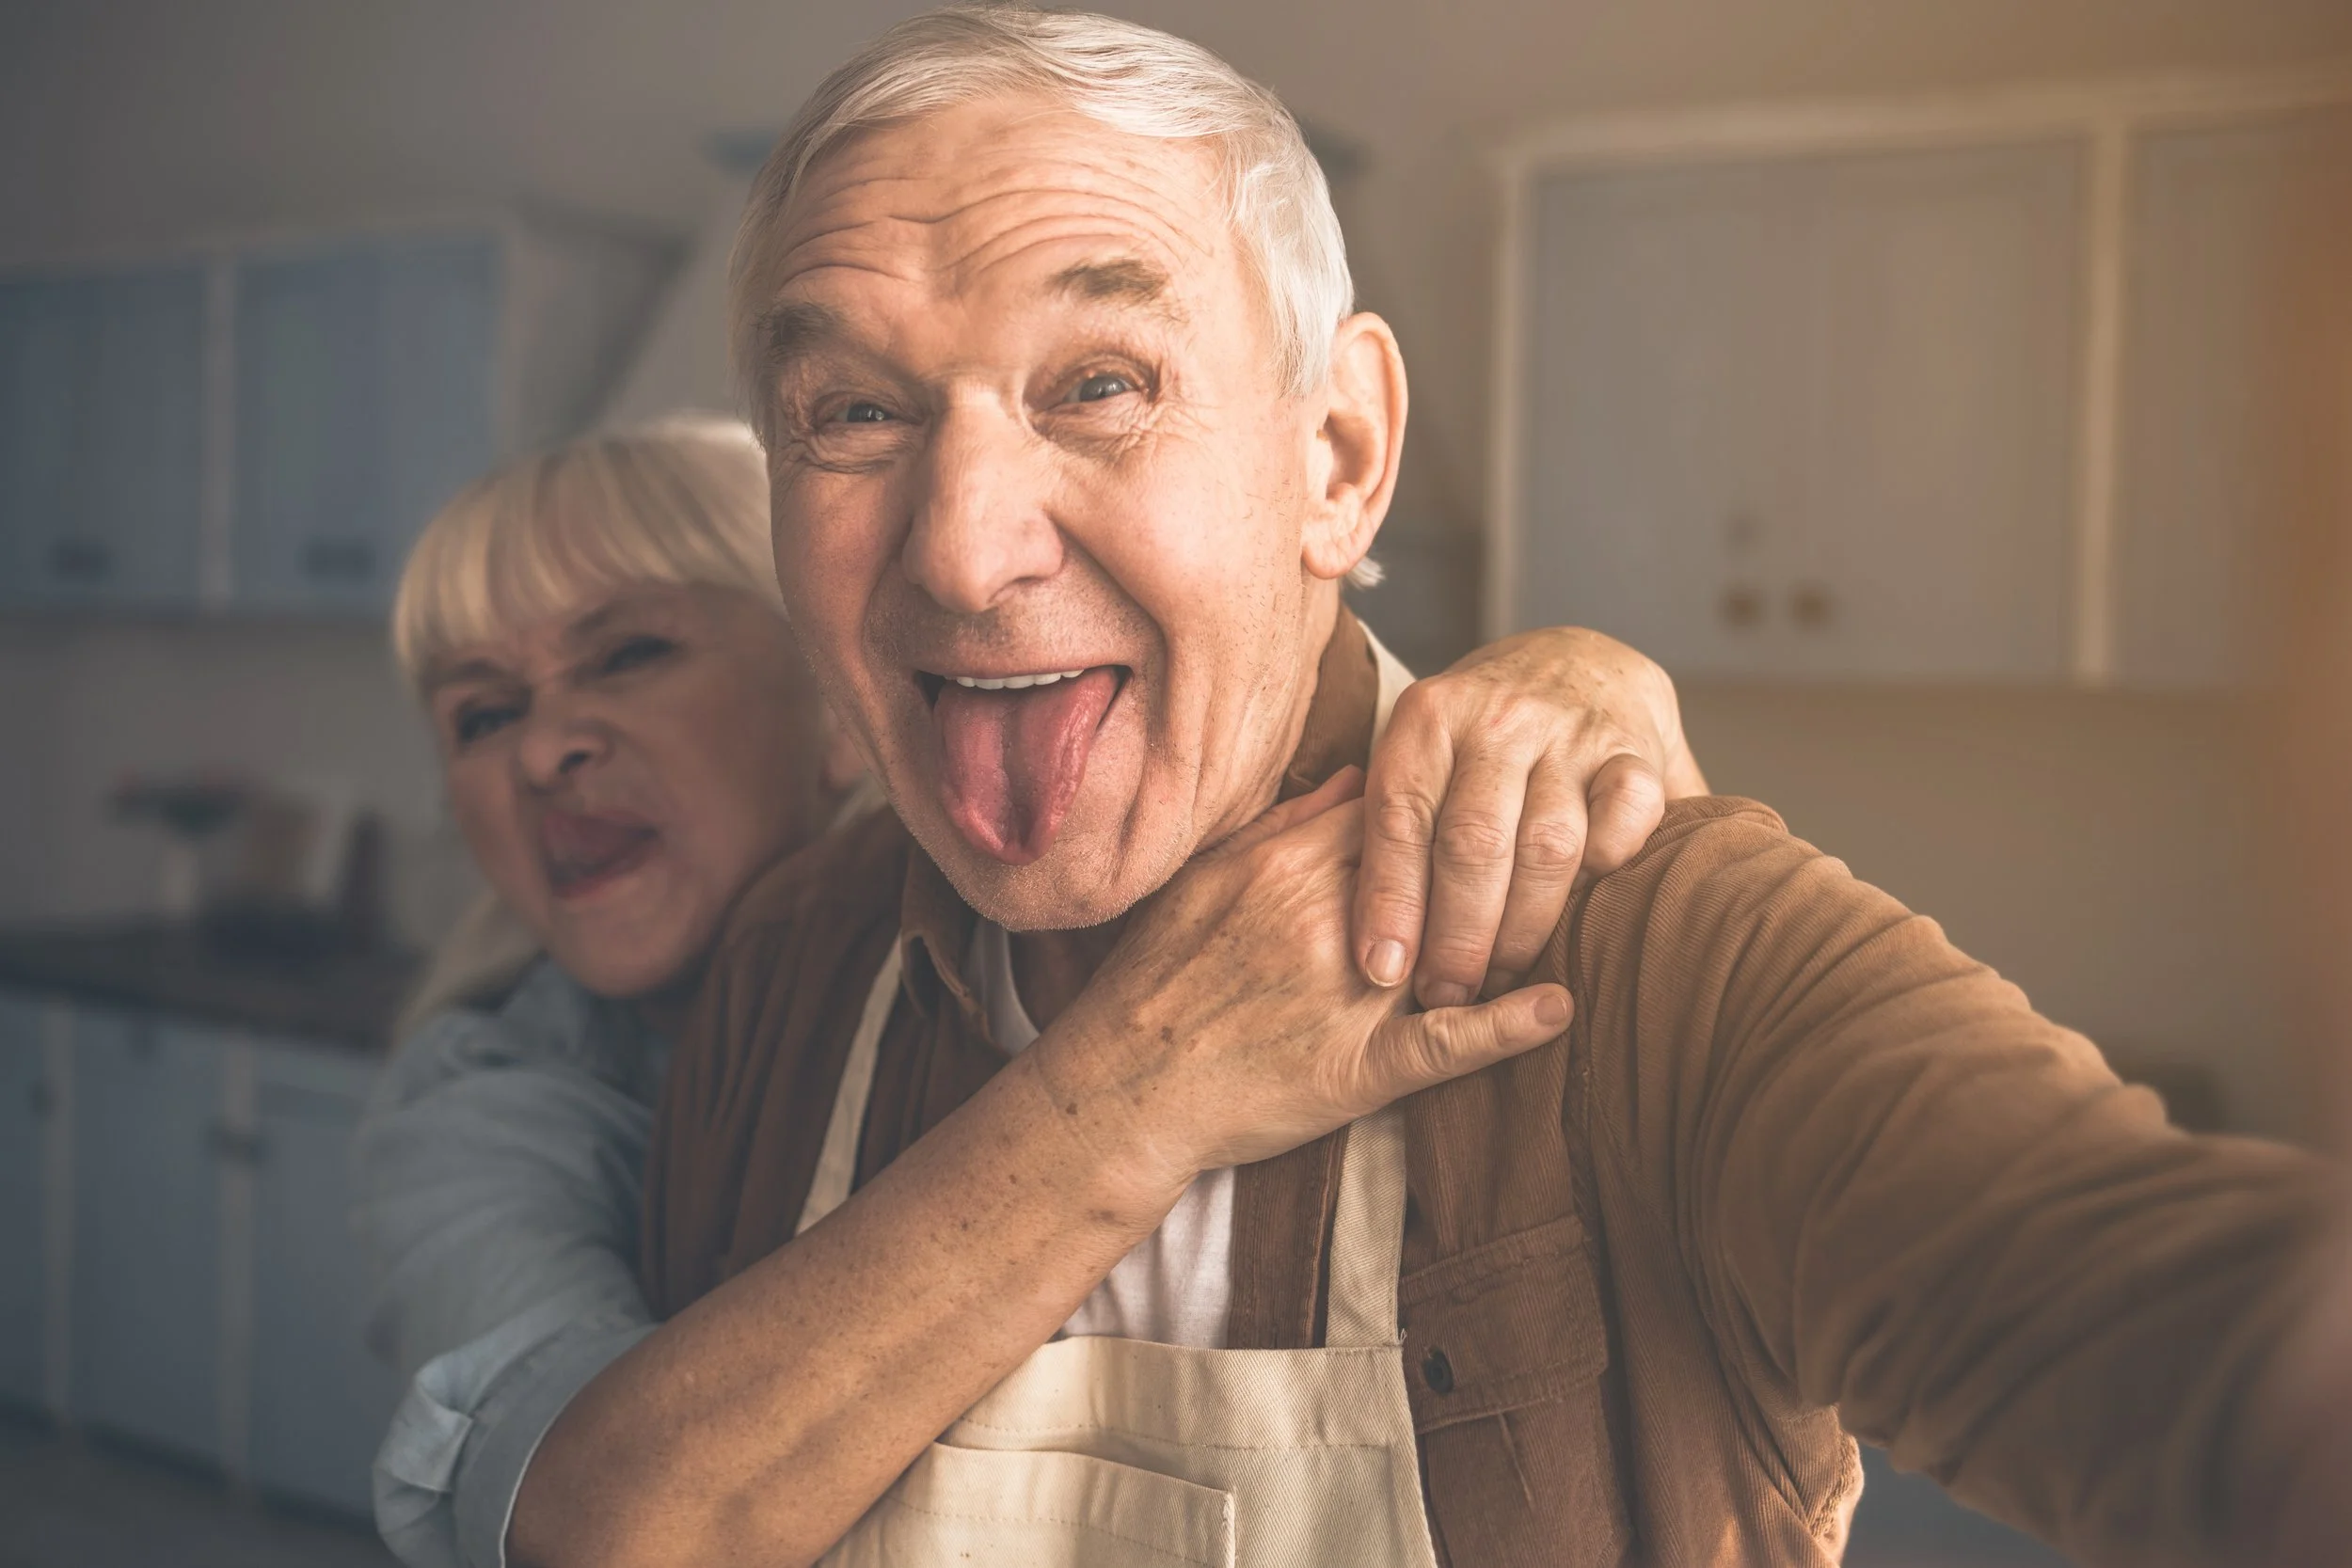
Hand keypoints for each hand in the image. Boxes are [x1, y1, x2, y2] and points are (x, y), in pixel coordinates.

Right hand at [1035, 768, 1572, 1192]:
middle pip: (1437, 865)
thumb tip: (1355, 780)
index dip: (1444, 803)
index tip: (1482, 795)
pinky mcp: (1360, 1067)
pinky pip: (1447, 1045)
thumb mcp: (1204, 881)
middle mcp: (1327, 920)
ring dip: (1515, 926)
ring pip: (1455, 943)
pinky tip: (1560, 1008)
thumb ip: (1281, 827)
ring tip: (1575, 908)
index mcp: (1288, 868)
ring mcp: (1349, 994)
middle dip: (1490, 852)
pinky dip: (1508, 1028)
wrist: (1121, 1088)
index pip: (1394, 812)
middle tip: (1547, 839)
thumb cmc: (1154, 983)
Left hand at [1355, 626, 1707, 1008]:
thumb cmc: (1480, 743)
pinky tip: (1583, 907)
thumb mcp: (1420, 757)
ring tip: (1500, 978)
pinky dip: (1606, 868)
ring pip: (1548, 846)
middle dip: (1457, 934)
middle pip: (1473, 842)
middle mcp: (1499, 718)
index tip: (1383, 970)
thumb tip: (1366, 946)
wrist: (1578, 664)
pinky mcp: (1634, 752)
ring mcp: (1571, 733)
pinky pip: (1626, 818)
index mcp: (1429, 717)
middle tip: (1446, 993)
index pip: (1400, 817)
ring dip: (1523, 927)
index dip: (1390, 900)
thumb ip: (1387, 826)